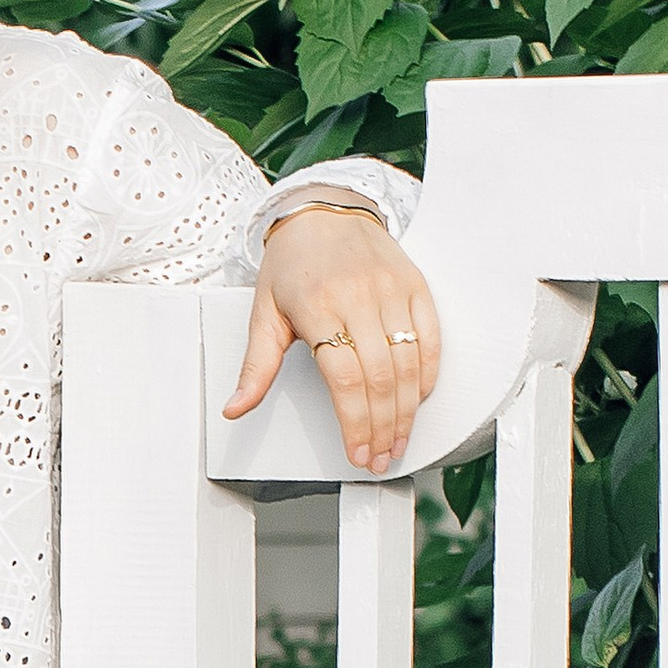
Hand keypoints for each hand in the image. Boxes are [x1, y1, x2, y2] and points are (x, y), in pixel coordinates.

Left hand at [224, 203, 440, 474]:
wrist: (323, 210)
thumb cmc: (291, 264)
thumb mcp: (264, 312)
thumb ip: (257, 366)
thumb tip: (236, 409)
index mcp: (317, 306)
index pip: (345, 379)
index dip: (354, 422)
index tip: (357, 453)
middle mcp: (359, 296)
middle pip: (381, 377)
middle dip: (383, 427)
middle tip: (381, 457)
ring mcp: (391, 289)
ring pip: (410, 363)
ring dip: (407, 410)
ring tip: (398, 440)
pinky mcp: (415, 284)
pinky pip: (431, 337)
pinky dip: (428, 373)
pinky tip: (418, 400)